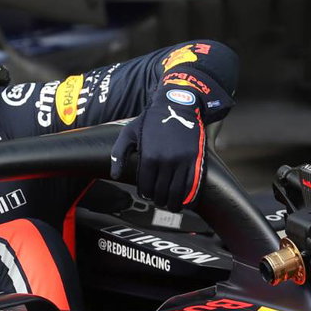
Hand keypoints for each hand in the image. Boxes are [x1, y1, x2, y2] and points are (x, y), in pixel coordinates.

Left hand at [110, 85, 205, 209]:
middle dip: (158, 200)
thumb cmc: (151, 121)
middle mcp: (166, 161)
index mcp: (149, 156)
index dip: (145, 193)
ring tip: (169, 204)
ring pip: (177, 193)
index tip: (146, 193)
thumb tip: (115, 176)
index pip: (146, 186)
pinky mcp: (195, 160)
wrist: (177, 106)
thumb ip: (118, 154)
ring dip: (172, 203)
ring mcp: (182, 161)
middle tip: (157, 200)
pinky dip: (188, 198)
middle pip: (161, 192)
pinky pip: (192, 186)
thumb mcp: (129, 134)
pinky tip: (184, 202)